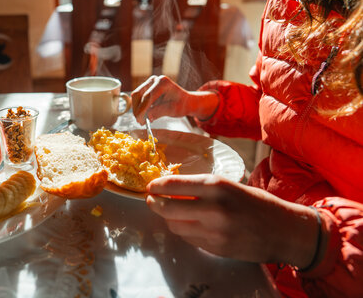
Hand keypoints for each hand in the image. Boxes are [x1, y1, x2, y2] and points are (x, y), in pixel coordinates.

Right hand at [131, 75, 218, 124]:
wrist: (184, 101)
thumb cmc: (181, 104)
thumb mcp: (173, 110)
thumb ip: (159, 112)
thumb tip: (147, 117)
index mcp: (163, 83)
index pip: (148, 96)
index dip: (142, 109)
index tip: (140, 120)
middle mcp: (154, 80)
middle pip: (138, 94)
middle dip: (137, 109)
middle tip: (140, 122)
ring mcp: (149, 83)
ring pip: (136, 96)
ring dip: (136, 109)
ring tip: (142, 121)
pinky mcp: (146, 88)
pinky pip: (137, 98)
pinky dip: (138, 108)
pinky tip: (143, 117)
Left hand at [146, 174, 318, 266]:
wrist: (284, 230)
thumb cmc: (256, 203)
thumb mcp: (229, 186)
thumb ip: (200, 187)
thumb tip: (169, 188)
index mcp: (217, 187)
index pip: (174, 185)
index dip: (157, 186)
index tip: (150, 186)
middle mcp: (213, 209)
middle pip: (167, 209)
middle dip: (154, 204)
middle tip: (151, 200)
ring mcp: (214, 232)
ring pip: (175, 226)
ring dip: (169, 218)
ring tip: (173, 212)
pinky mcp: (216, 249)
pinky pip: (189, 238)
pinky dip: (185, 231)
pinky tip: (192, 224)